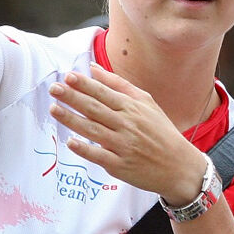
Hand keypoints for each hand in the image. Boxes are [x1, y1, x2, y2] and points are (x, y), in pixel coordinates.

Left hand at [48, 63, 204, 202]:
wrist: (179, 165)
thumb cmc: (160, 131)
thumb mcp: (146, 103)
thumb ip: (119, 85)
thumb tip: (93, 68)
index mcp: (133, 108)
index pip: (104, 93)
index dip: (85, 85)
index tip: (67, 76)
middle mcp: (127, 125)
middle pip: (95, 109)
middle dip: (73, 97)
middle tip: (54, 88)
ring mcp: (123, 145)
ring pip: (93, 130)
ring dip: (72, 119)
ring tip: (54, 109)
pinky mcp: (120, 165)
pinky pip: (100, 156)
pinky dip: (85, 149)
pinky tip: (70, 142)